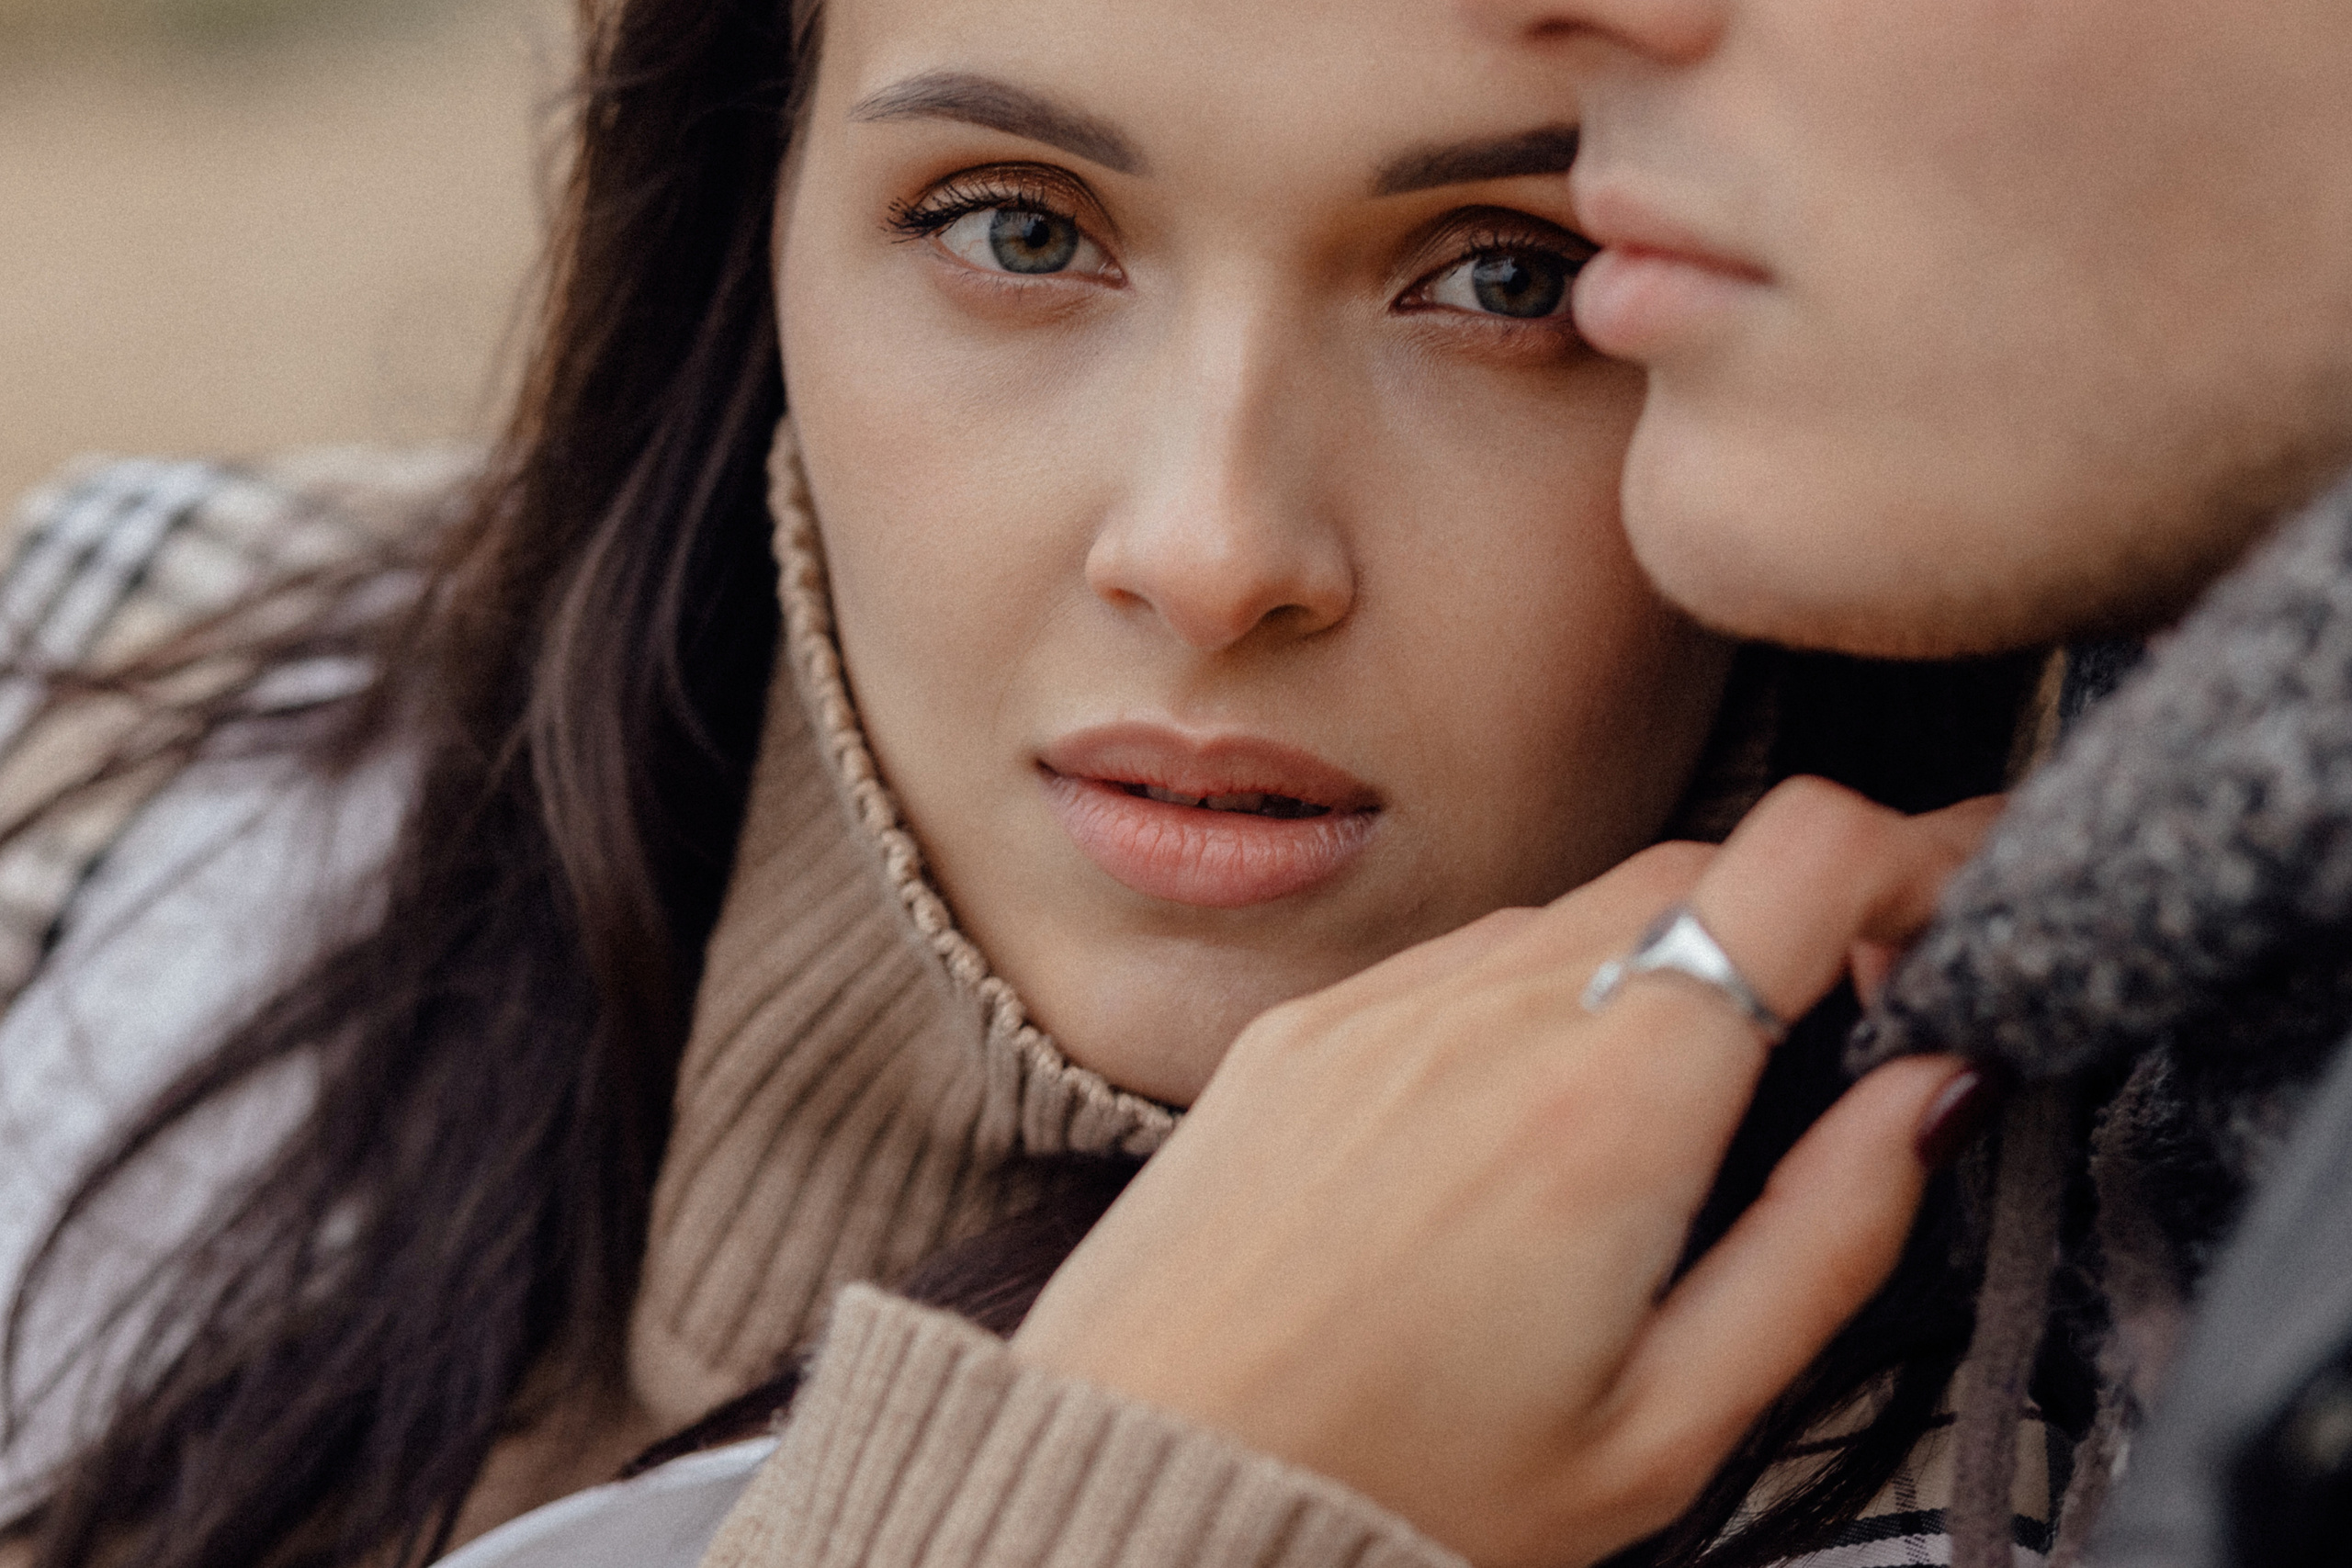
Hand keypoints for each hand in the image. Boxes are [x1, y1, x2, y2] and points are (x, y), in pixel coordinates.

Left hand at [1011, 778, 2001, 1567]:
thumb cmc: (1400, 1486)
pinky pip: (1463, 952)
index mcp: (1611, 1104)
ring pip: (1581, 906)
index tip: (1957, 906)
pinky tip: (1518, 1125)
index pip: (1806, 856)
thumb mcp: (1669, 1423)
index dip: (1919, 850)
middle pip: (1704, 864)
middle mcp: (1491, 1010)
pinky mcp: (1303, 1023)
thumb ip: (1827, 1239)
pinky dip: (1537, 994)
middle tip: (1830, 1045)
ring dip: (1660, 965)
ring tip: (1655, 1126)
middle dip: (1798, 924)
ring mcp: (1383, 1002)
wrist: (1150, 1485)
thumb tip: (1937, 1091)